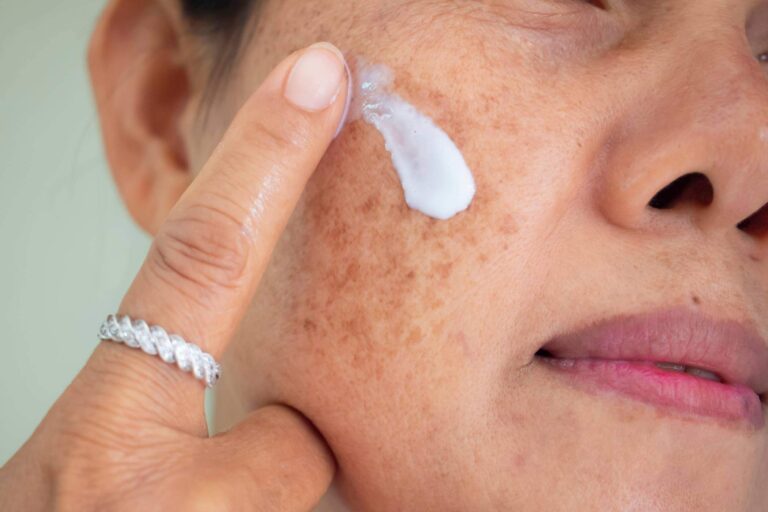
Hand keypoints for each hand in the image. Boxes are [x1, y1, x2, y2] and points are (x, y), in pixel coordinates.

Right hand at [0, 41, 349, 511]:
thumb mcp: (79, 465)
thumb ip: (158, 407)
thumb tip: (271, 402)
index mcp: (100, 447)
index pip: (201, 261)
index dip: (264, 160)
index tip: (321, 77)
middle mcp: (159, 498)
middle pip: (295, 432)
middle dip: (274, 452)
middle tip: (208, 494)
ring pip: (308, 483)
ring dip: (274, 500)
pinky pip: (319, 504)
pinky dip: (283, 509)